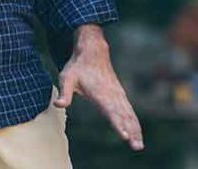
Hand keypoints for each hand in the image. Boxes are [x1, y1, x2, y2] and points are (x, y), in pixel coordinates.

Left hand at [54, 25, 143, 151]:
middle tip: (136, 147)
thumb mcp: (67, 78)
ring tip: (139, 145)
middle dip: (131, 132)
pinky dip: (134, 122)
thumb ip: (64, 93)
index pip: (110, 112)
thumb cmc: (77, 67)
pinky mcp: (120, 95)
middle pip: (123, 117)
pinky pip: (129, 111)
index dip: (117, 124)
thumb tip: (58, 104)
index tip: (124, 136)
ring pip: (129, 115)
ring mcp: (118, 95)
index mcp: (100, 94)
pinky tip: (137, 133)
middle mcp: (112, 95)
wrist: (92, 51)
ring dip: (135, 130)